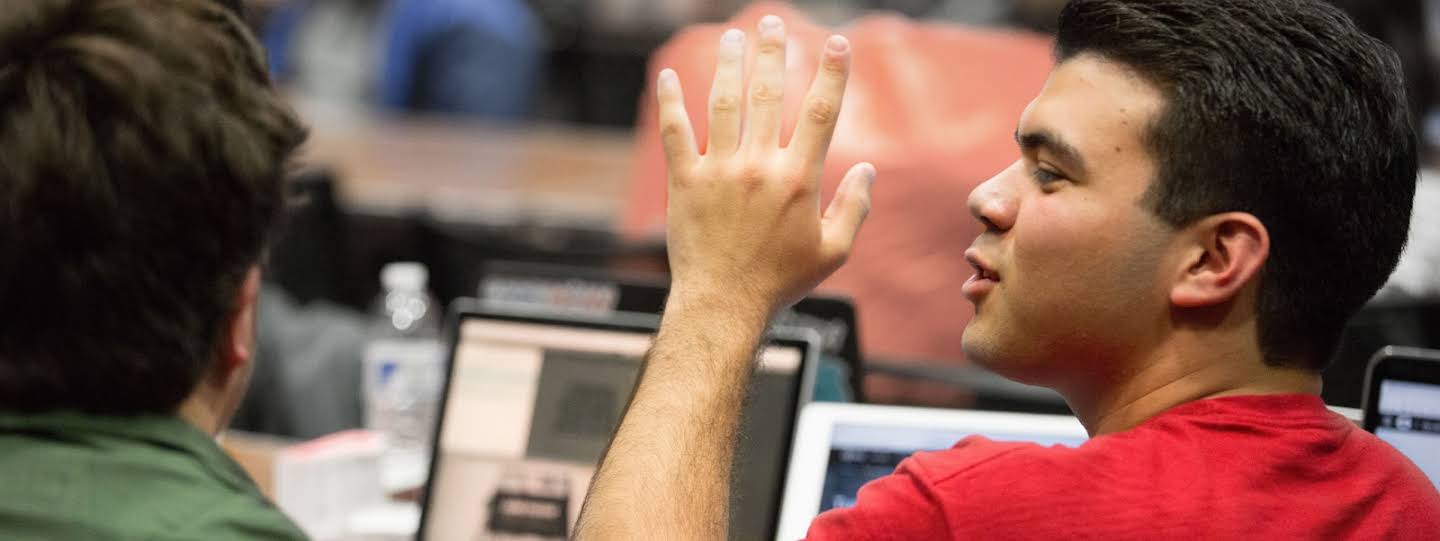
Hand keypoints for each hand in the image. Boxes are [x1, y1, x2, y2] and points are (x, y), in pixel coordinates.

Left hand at [657, 15, 875, 313]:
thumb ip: (854, 207)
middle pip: (767, 95)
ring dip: (729, 65)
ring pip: (723, 104)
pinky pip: (676, 134)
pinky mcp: (686, 183)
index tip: (836, 43)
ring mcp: (718, 173)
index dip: (831, 74)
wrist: (722, 305)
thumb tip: (866, 169)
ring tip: (734, 37)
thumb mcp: (832, 251)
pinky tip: (671, 76)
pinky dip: (672, 102)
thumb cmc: (780, 282)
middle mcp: (758, 168)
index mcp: (798, 180)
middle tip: (772, 22)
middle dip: (772, 52)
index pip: (819, 113)